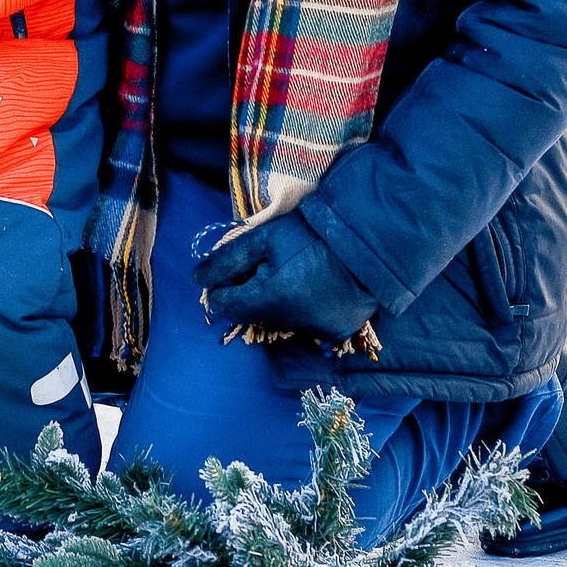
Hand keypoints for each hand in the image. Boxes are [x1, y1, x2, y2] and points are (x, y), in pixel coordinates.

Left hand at [193, 209, 377, 340]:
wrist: (368, 242)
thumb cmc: (311, 235)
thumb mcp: (263, 238)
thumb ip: (227, 260)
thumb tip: (198, 279)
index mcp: (268, 300)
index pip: (224, 306)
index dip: (222, 287)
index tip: (233, 271)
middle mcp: (289, 323)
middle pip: (251, 314)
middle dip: (250, 293)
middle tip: (267, 266)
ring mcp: (315, 331)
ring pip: (278, 320)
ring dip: (276, 302)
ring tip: (294, 272)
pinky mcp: (336, 332)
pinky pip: (307, 324)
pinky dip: (304, 309)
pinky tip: (314, 286)